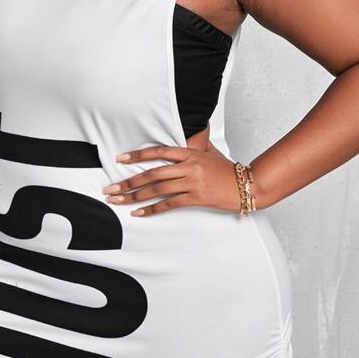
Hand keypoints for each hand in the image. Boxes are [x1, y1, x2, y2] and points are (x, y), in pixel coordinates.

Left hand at [101, 139, 241, 215]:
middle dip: (128, 181)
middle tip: (110, 188)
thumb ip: (193, 148)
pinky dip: (152, 209)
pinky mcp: (197, 198)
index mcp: (189, 153)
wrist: (248, 184)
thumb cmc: (228, 170)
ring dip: (134, 196)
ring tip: (118, 200)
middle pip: (152, 173)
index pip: (158, 152)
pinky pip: (169, 204)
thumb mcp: (209, 153)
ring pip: (157, 189)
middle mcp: (188, 166)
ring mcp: (192, 182)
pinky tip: (138, 213)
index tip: (119, 158)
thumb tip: (180, 145)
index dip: (137, 155)